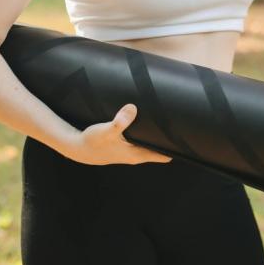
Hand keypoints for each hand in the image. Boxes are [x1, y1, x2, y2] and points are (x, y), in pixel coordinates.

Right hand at [58, 104, 172, 165]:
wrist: (77, 148)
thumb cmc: (93, 142)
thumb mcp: (105, 131)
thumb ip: (119, 122)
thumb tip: (132, 109)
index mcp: (137, 155)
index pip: (164, 155)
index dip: (176, 148)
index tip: (186, 137)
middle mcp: (136, 155)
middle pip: (160, 150)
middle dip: (169, 139)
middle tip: (181, 123)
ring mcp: (131, 152)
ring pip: (151, 145)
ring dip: (157, 136)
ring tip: (167, 120)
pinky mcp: (124, 146)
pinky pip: (141, 141)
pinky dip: (147, 134)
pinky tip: (147, 122)